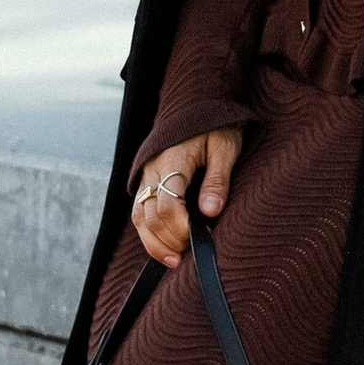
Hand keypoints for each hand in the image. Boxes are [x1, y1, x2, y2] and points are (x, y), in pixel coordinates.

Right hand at [130, 126, 242, 267]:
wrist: (196, 104)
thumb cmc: (215, 126)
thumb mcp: (225, 148)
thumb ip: (217, 180)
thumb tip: (210, 213)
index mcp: (173, 159)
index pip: (167, 202)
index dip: (180, 227)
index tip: (199, 239)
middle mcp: (153, 169)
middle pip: (149, 214)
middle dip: (168, 240)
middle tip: (190, 255)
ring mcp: (146, 175)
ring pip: (138, 217)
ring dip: (154, 242)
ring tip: (175, 260)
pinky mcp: (146, 180)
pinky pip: (138, 213)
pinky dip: (148, 233)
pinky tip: (164, 247)